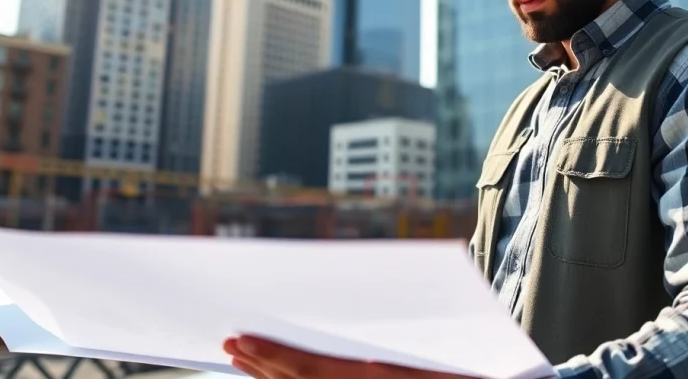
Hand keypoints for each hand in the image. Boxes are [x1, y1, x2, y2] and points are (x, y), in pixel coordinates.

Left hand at [223, 335, 479, 378]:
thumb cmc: (458, 368)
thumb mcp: (419, 351)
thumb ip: (379, 340)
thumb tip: (350, 314)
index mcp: (367, 376)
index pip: (304, 368)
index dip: (269, 354)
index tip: (240, 339)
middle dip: (260, 363)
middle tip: (229, 344)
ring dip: (268, 377)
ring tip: (241, 359)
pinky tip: (277, 377)